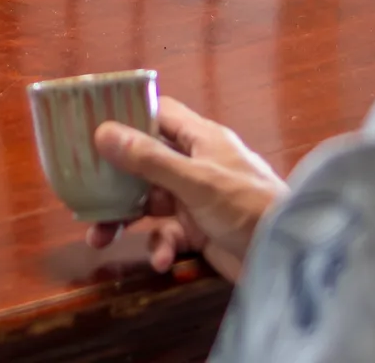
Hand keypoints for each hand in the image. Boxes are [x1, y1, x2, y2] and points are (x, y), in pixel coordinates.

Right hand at [84, 97, 288, 282]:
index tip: (91, 124)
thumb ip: (148, 159)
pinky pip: (168, 233)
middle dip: (115, 180)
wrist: (290, 257)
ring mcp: (198, 198)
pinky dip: (160, 246)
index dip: (126, 116)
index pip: (157, 113)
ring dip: (126, 219)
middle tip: (83, 191)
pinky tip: (162, 261)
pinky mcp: (201, 231)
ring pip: (149, 201)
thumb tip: (102, 132)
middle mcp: (196, 163)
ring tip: (100, 238)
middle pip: (144, 161)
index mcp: (200, 138)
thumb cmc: (247, 205)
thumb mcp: (195, 180)